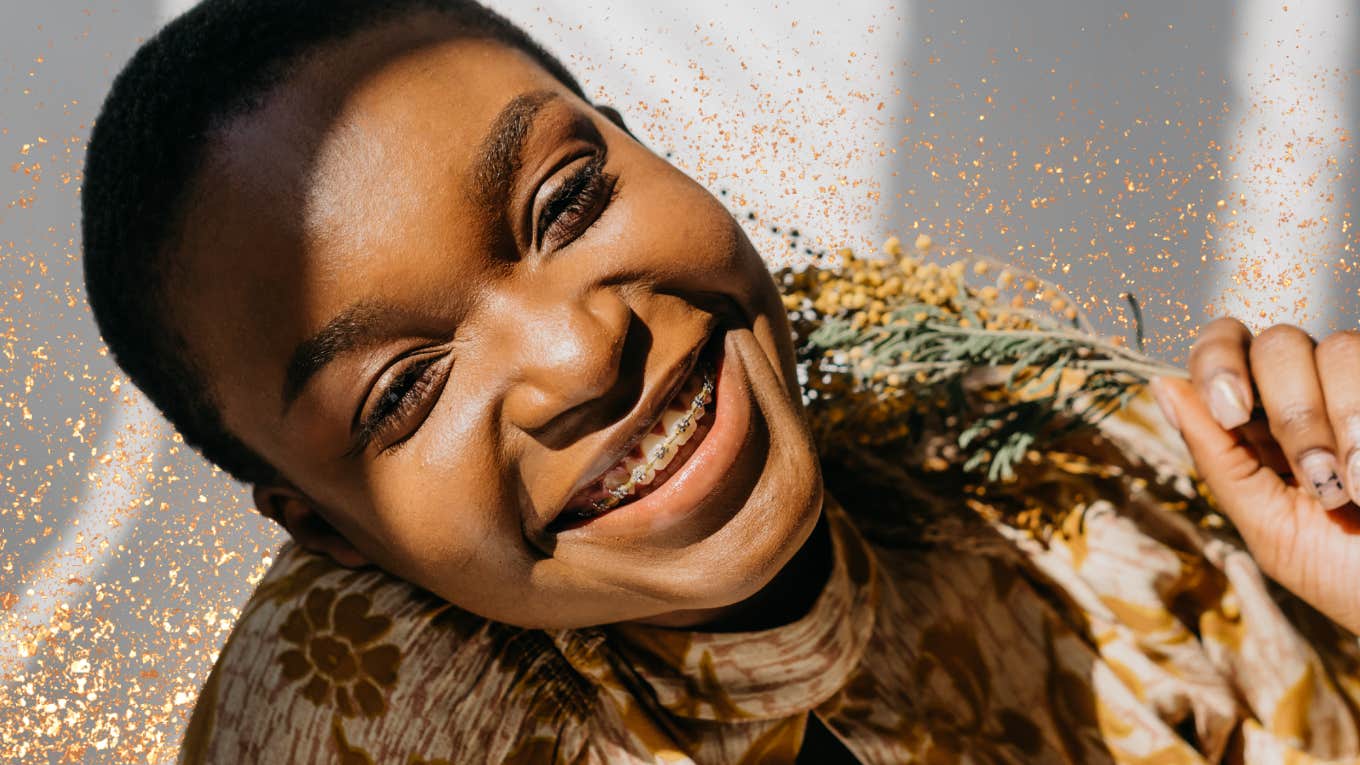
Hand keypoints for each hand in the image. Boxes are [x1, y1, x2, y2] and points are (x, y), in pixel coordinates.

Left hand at [1150, 318, 1359, 634]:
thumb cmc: (1345, 576)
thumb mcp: (1269, 525)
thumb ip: (1218, 457)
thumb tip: (1162, 385)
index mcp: (1259, 422)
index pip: (1222, 348)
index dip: (1218, 362)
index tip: (1230, 412)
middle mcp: (1311, 392)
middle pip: (1279, 344)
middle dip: (1294, 411)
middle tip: (1319, 480)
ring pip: (1340, 350)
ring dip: (1346, 423)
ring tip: (1358, 490)